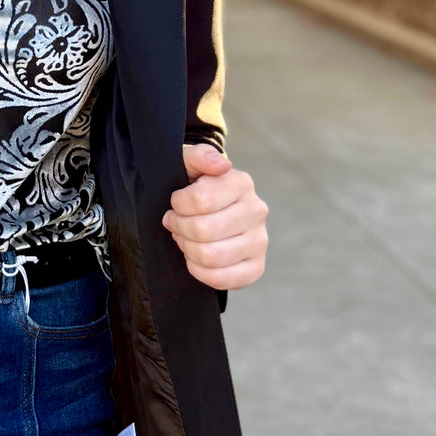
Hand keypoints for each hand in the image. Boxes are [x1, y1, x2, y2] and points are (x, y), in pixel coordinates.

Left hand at [162, 143, 268, 290]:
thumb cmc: (193, 186)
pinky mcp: (256, 267)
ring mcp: (259, 241)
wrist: (206, 210)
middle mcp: (256, 211)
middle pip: (203, 231)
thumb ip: (199, 156)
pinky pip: (222, 279)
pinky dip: (199, 271)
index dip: (177, 206)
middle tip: (176, 223)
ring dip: (187, 249)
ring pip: (210, 256)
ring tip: (185, 238)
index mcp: (241, 183)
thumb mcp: (188, 163)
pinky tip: (195, 258)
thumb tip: (221, 164)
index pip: (199, 201)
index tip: (176, 204)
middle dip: (180, 228)